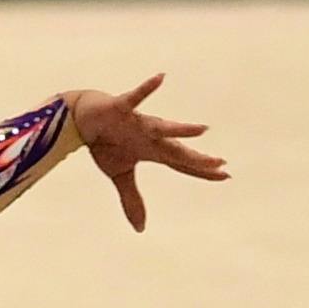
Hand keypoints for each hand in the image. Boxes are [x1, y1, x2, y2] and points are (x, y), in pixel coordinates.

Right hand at [66, 75, 224, 226]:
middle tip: (220, 164)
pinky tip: (161, 78)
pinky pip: (135, 98)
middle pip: (177, 150)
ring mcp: (138, 122)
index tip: (226, 175)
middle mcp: (150, 136)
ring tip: (202, 129)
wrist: (82, 117)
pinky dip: (147, 89)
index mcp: (152, 151)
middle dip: (196, 159)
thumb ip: (132, 199)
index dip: (202, 171)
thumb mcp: (118, 174)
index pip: (182, 164)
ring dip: (180, 130)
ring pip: (162, 127)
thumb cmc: (105, 142)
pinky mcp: (121, 109)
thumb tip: (141, 230)